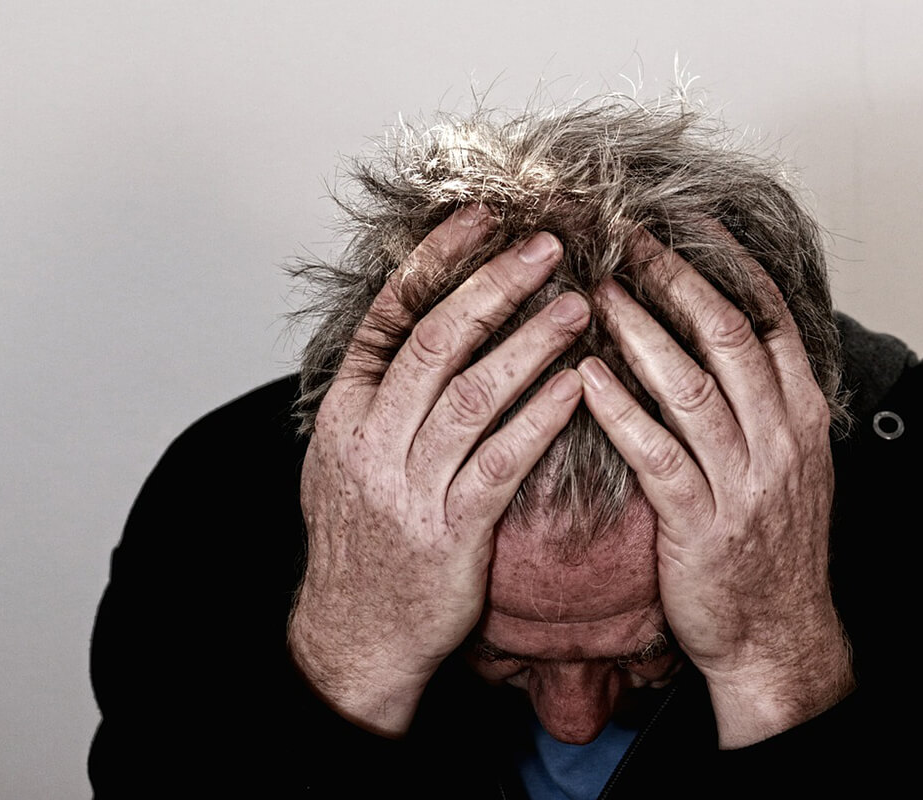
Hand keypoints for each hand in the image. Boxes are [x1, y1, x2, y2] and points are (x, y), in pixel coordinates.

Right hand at [289, 206, 589, 735]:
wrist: (357, 632)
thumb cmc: (364, 539)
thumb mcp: (343, 458)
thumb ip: (377, 394)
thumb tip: (415, 323)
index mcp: (345, 412)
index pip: (389, 315)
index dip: (436, 260)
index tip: (481, 217)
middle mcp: (371, 439)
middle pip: (437, 341)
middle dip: (495, 285)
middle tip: (548, 246)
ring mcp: (409, 485)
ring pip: (474, 394)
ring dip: (530, 343)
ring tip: (579, 305)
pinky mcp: (452, 530)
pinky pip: (503, 462)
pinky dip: (542, 418)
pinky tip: (579, 384)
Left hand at [578, 232, 852, 747]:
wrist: (777, 632)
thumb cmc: (769, 542)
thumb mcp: (789, 462)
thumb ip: (764, 398)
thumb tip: (723, 332)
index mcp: (802, 416)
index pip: (771, 319)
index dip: (728, 264)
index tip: (688, 222)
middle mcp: (780, 439)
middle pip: (728, 337)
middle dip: (677, 279)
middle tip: (628, 238)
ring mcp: (743, 481)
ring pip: (692, 386)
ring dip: (640, 331)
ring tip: (596, 291)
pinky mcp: (700, 523)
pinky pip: (656, 454)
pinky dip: (620, 410)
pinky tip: (585, 376)